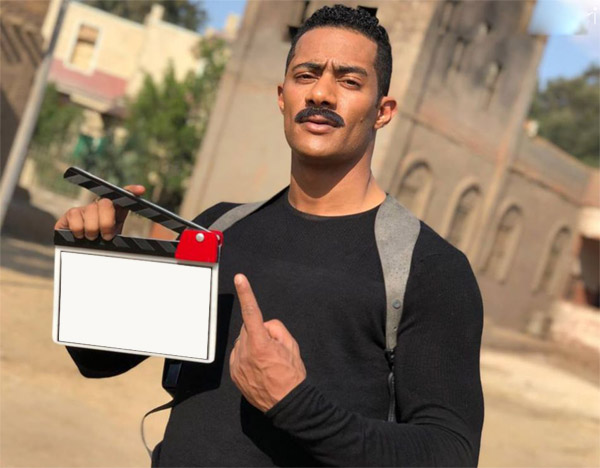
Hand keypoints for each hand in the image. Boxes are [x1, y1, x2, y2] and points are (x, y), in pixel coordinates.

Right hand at [54, 185, 144, 240]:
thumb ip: (129, 234)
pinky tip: (80, 235)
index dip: (131, 190)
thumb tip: (135, 219)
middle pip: (105, 203)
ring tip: (92, 237)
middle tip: (106, 236)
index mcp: (115, 210)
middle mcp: (99, 205)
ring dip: (92, 230)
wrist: (84, 253)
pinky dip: (78, 230)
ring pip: (90, 210)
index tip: (140, 190)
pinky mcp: (71, 214)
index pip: (124, 195)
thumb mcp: (118, 239)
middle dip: (107, 223)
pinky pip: (74, 216)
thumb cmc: (103, 245)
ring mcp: (84, 208)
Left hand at [230, 274, 306, 412]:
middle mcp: (245, 352)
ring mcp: (237, 364)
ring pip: (242, 342)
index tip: (240, 279)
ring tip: (266, 362)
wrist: (287, 404)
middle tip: (273, 349)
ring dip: (252, 345)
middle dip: (258, 332)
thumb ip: (275, 328)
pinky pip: (238, 355)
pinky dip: (247, 357)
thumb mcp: (291, 345)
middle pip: (248, 328)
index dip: (246, 293)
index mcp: (260, 343)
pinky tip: (259, 368)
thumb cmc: (292, 374)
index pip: (252, 312)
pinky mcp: (234, 373)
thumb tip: (263, 327)